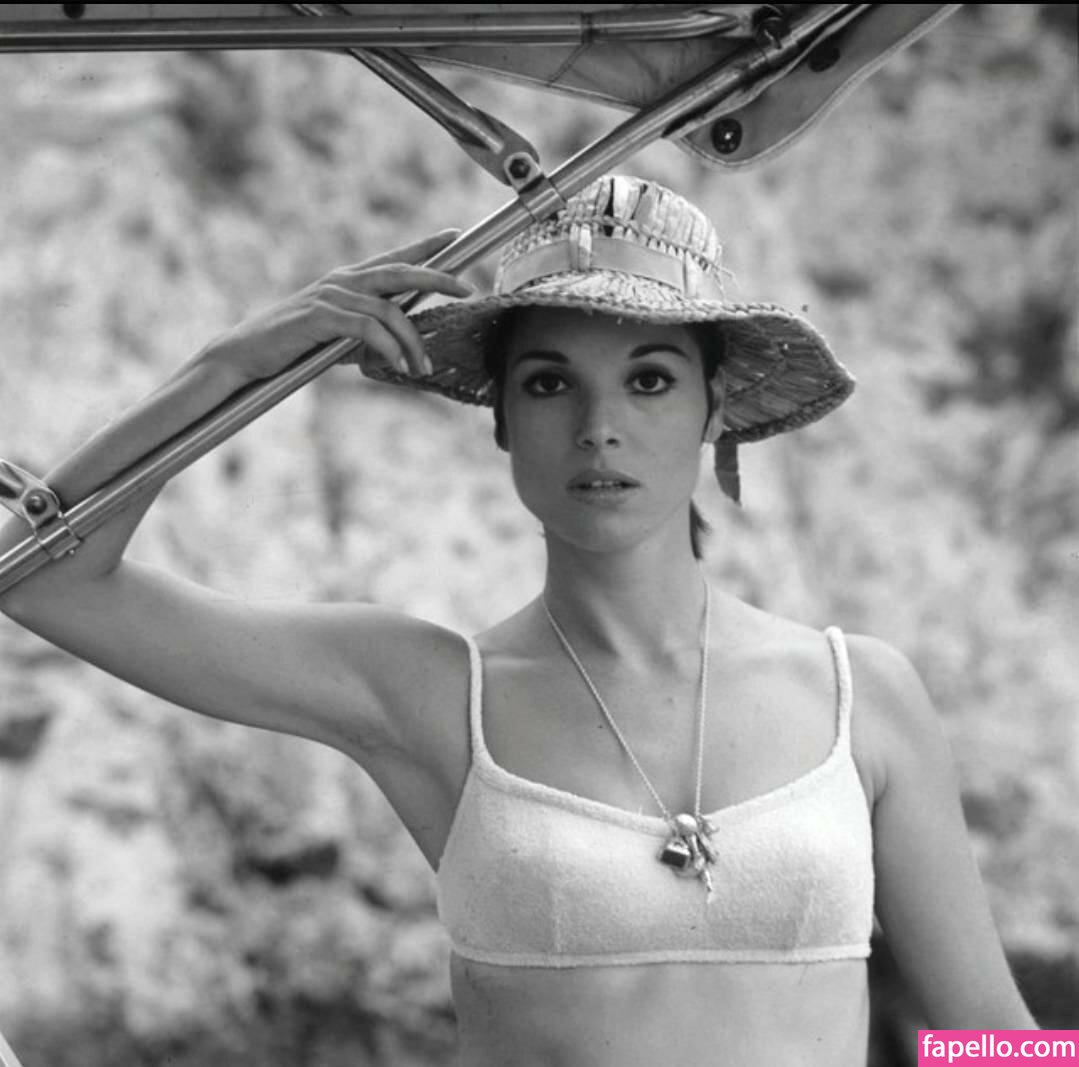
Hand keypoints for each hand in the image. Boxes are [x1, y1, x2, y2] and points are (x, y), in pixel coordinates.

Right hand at [201, 230, 472, 384]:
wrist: (247, 353)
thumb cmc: (293, 346)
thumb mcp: (337, 336)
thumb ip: (365, 332)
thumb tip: (394, 343)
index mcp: (347, 281)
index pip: (393, 257)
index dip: (424, 245)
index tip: (455, 236)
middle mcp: (342, 281)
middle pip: (400, 271)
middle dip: (437, 276)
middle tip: (468, 288)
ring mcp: (331, 296)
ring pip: (389, 309)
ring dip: (412, 341)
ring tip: (423, 368)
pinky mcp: (320, 317)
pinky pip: (367, 328)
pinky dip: (388, 347)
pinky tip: (399, 365)